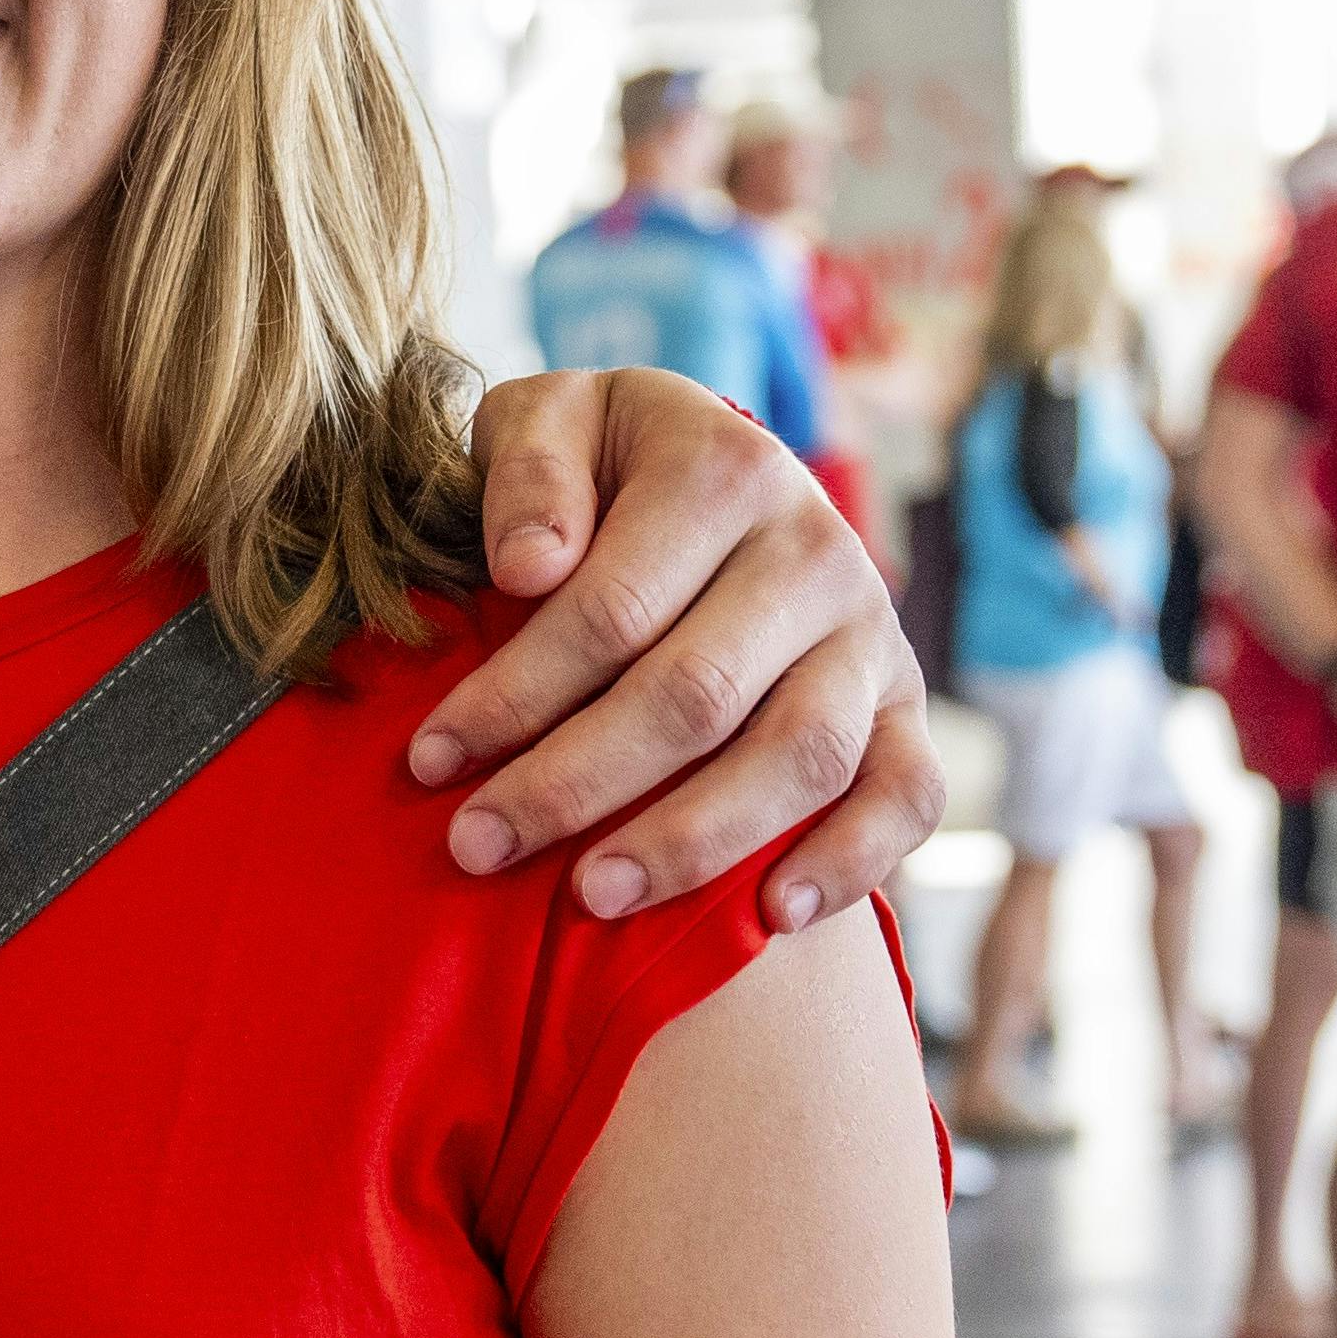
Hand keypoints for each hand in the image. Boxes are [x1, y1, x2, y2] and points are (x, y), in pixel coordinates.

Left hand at [409, 369, 942, 929]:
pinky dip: (850, 862)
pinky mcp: (908, 705)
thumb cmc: (602, 460)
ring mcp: (873, 634)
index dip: (513, 694)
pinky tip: (766, 917)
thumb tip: (529, 567)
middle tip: (478, 846)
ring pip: (799, 757)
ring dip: (693, 842)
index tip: (428, 758)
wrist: (718, 467)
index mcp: (723, 469)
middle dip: (574, 785)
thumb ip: (528, 471)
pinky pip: (906, 796)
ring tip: (591, 895)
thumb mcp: (550, 420)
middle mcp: (816, 550)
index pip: (610, 610)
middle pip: (695, 696)